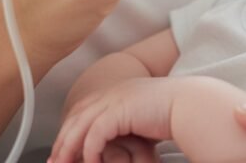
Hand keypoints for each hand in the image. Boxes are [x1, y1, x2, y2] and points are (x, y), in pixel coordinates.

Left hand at [50, 77, 172, 162]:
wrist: (190, 104)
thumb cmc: (173, 114)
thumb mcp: (142, 118)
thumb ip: (124, 126)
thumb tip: (111, 144)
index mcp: (118, 90)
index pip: (83, 108)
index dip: (69, 129)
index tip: (60, 151)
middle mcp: (114, 91)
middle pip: (76, 115)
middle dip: (62, 141)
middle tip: (54, 162)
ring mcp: (116, 98)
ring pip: (80, 124)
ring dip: (68, 148)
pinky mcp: (120, 109)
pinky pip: (94, 134)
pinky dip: (89, 150)